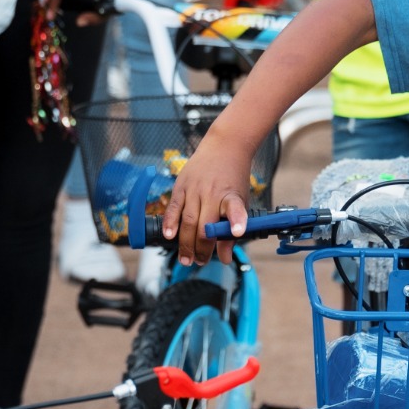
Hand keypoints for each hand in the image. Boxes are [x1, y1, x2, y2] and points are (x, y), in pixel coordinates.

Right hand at [160, 135, 259, 264]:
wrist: (224, 146)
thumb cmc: (233, 178)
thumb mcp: (240, 200)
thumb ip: (231, 229)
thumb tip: (225, 258)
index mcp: (231, 196)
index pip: (235, 209)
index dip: (237, 221)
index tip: (239, 231)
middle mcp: (212, 193)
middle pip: (204, 227)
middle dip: (201, 249)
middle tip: (200, 262)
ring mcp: (195, 189)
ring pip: (187, 221)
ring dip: (185, 243)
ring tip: (186, 259)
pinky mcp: (181, 186)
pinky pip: (173, 208)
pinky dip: (170, 223)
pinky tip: (168, 236)